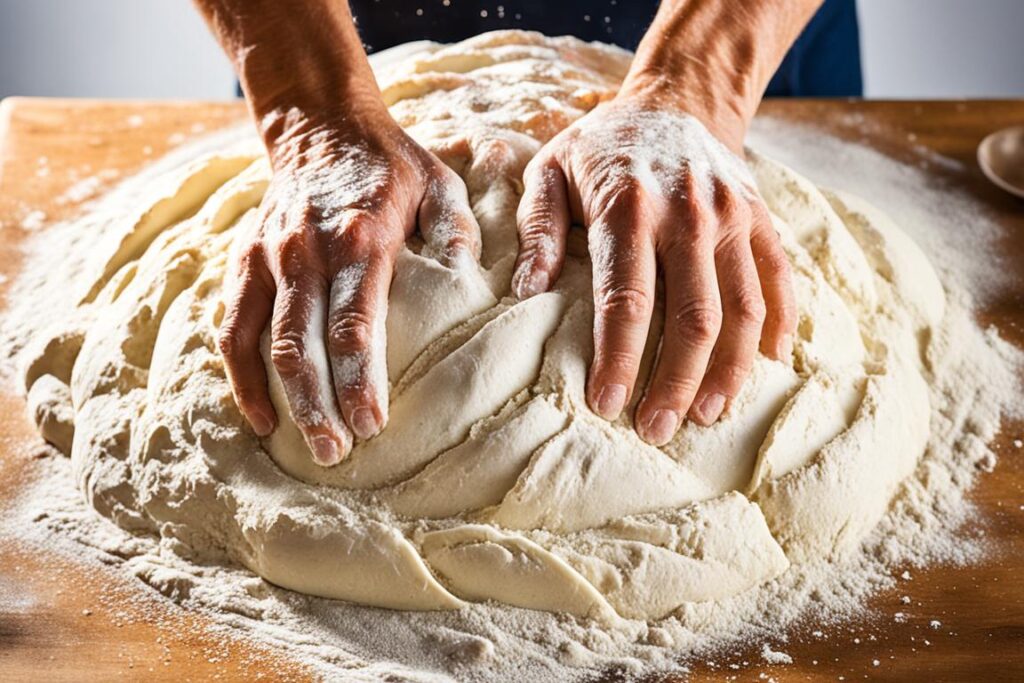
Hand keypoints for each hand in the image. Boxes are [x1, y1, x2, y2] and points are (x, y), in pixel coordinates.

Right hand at [218, 111, 479, 464]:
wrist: (319, 126)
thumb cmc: (390, 164)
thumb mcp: (438, 181)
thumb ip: (457, 226)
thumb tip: (468, 274)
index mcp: (359, 238)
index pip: (353, 322)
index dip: (358, 377)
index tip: (371, 423)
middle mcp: (305, 252)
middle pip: (300, 343)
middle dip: (315, 404)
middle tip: (335, 453)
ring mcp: (268, 258)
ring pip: (260, 341)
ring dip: (277, 398)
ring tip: (298, 446)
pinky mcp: (245, 261)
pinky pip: (232, 326)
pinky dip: (239, 374)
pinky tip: (260, 415)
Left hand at [512, 96, 795, 445]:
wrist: (675, 102)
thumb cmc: (601, 147)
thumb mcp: (549, 171)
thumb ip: (536, 229)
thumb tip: (525, 292)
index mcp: (629, 208)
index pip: (627, 300)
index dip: (619, 359)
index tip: (606, 404)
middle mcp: (689, 215)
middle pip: (693, 318)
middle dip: (674, 382)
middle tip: (654, 430)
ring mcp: (732, 218)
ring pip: (743, 310)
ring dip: (728, 371)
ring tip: (707, 416)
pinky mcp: (760, 221)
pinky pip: (779, 282)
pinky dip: (777, 329)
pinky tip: (765, 370)